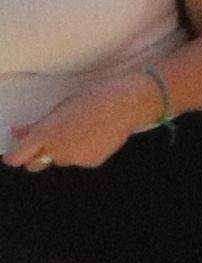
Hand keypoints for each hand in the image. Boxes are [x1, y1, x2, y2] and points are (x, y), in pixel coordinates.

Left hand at [3, 78, 154, 173]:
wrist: (127, 104)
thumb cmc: (91, 98)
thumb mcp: (60, 109)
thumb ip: (37, 125)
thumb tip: (18, 133)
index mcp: (45, 134)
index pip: (17, 158)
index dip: (14, 157)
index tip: (16, 152)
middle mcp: (57, 151)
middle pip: (37, 163)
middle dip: (39, 155)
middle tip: (52, 139)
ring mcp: (75, 159)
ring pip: (61, 160)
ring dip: (65, 150)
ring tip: (83, 131)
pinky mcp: (92, 163)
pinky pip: (80, 160)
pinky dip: (83, 151)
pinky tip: (96, 136)